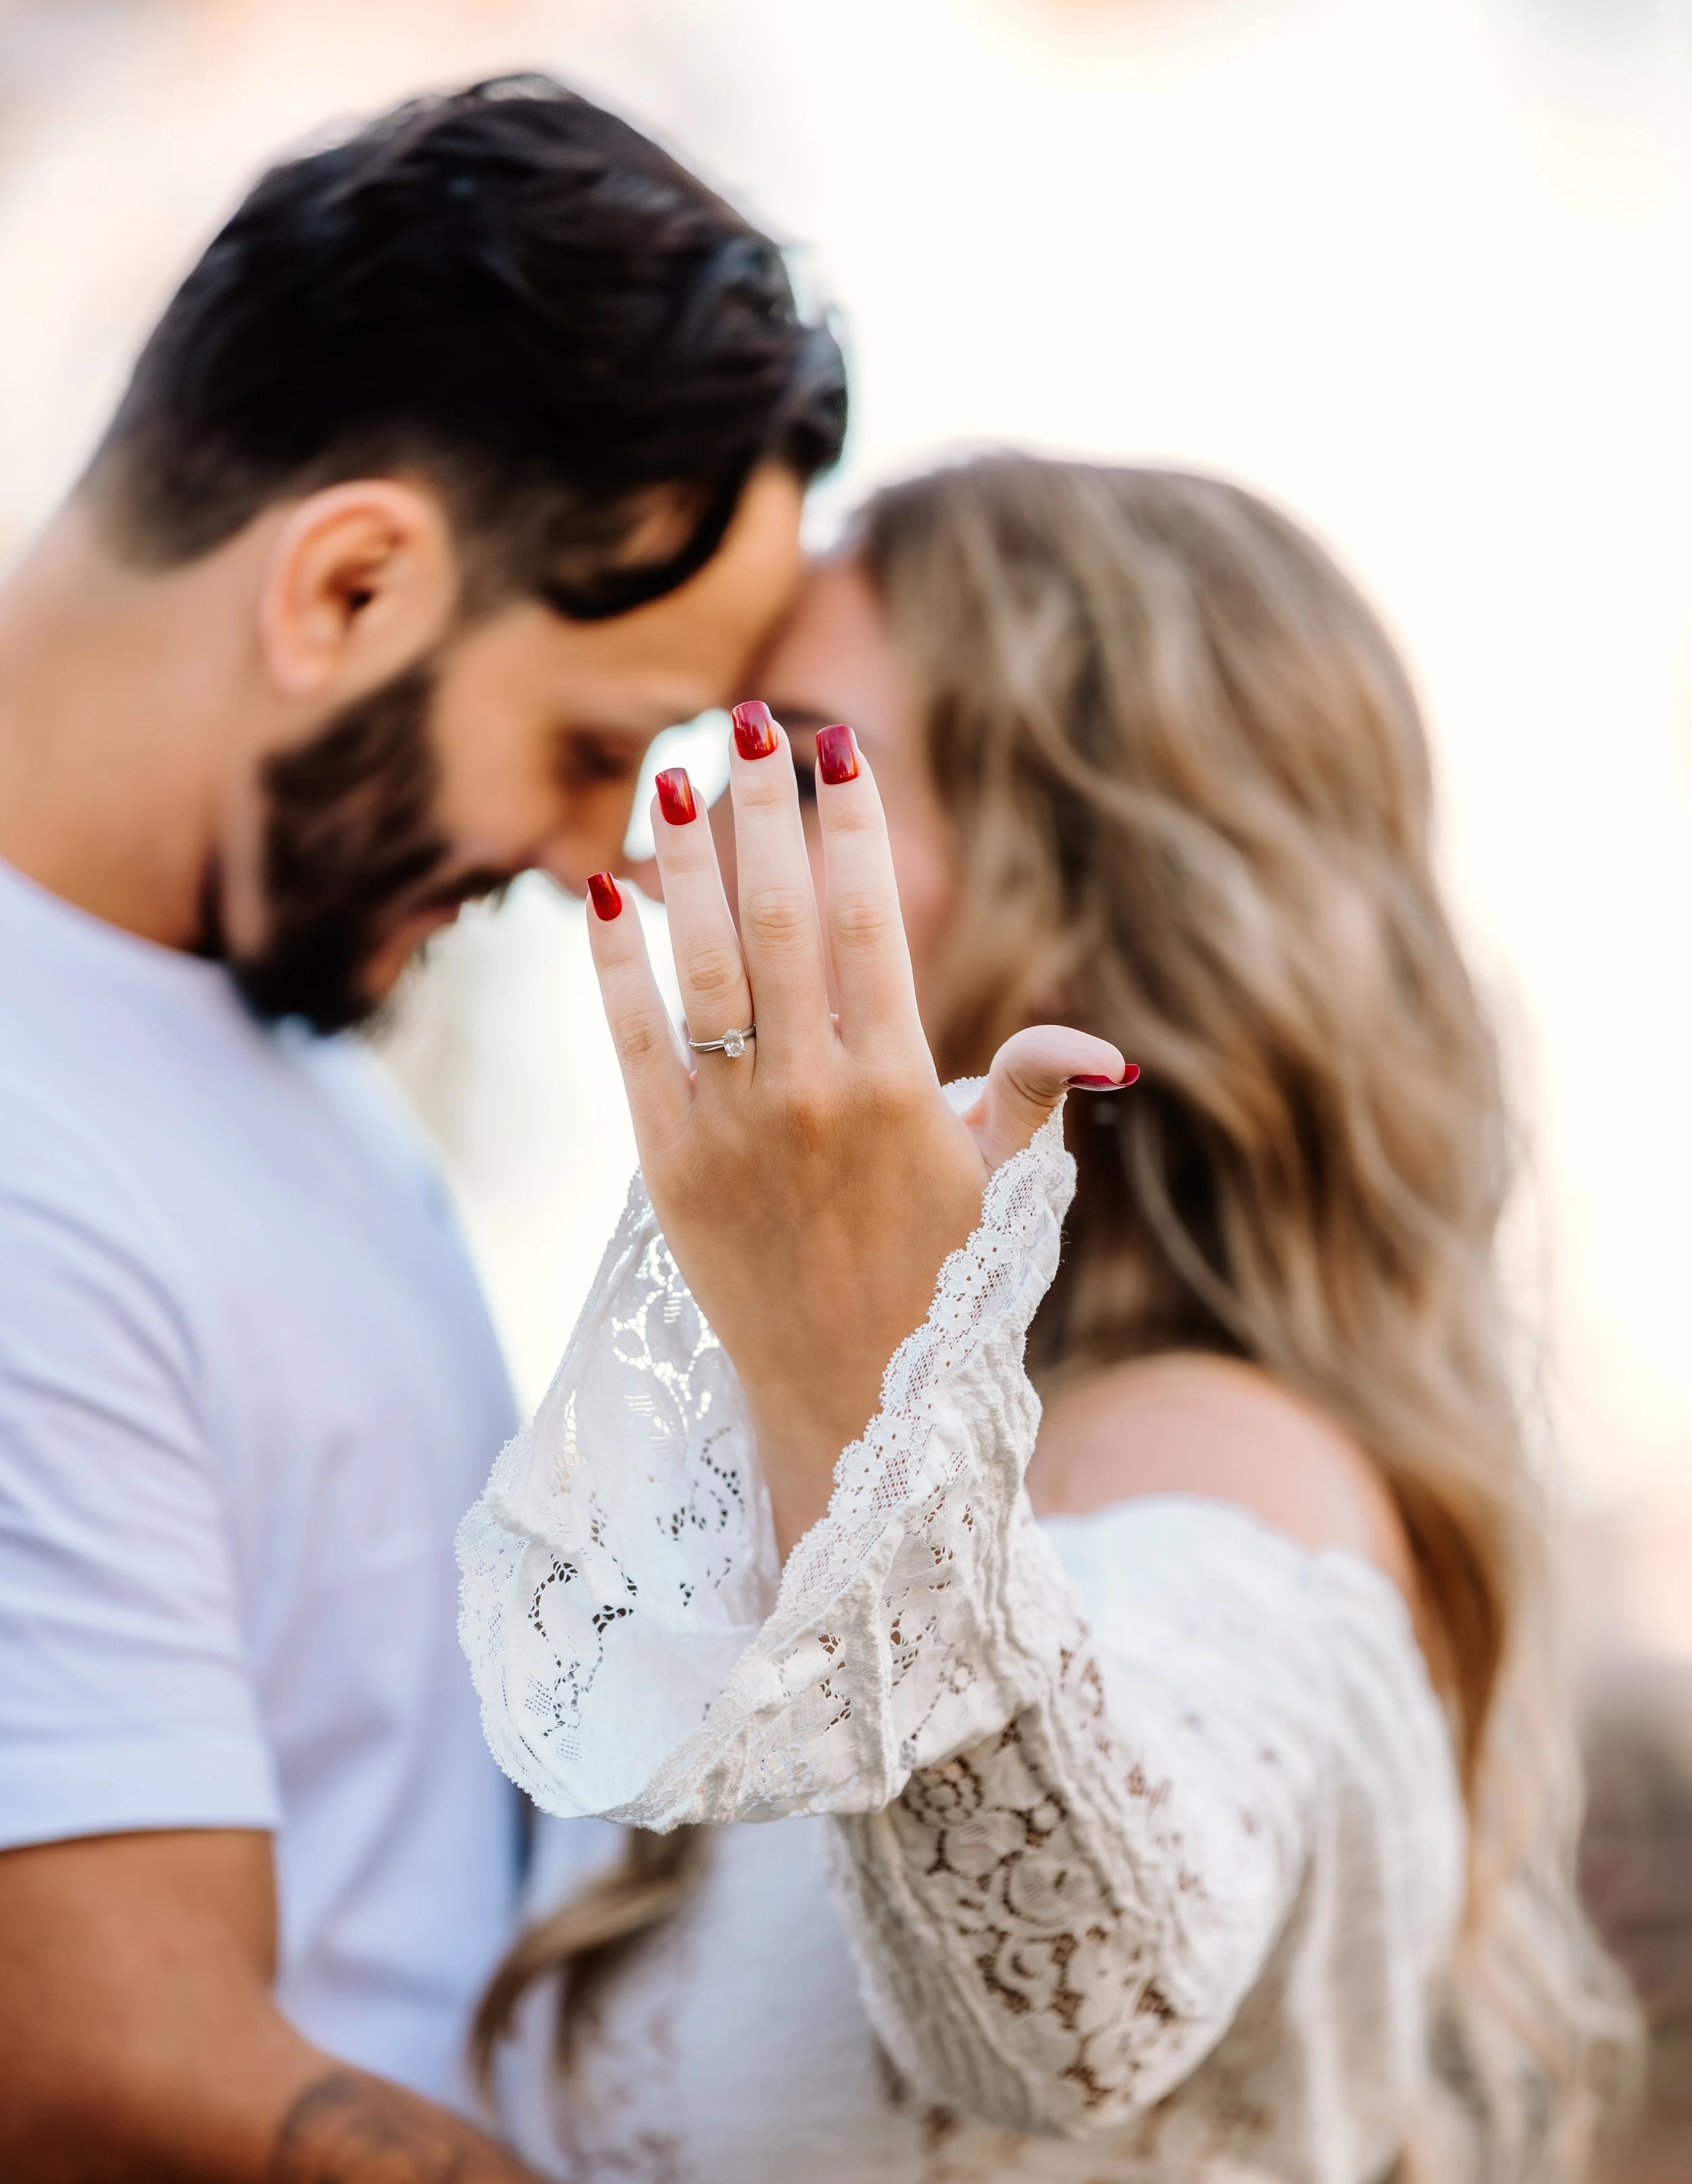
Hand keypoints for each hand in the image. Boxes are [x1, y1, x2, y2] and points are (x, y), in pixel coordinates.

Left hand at [586, 707, 1128, 1551]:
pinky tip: (599, 890)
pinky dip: (611, 967)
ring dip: (685, 864)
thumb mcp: (1002, 1190)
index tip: (838, 754)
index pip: (872, 923)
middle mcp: (812, 1095)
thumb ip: (1030, 1094)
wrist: (848, 1406)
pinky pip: (631, 1044)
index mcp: (900, 1087)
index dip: (853, 829)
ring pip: (702, 966)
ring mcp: (733, 1130)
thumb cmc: (937, 1288)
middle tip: (753, 722)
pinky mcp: (666, 1169)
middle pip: (782, 919)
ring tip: (673, 777)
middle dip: (766, 812)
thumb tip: (1099, 1043)